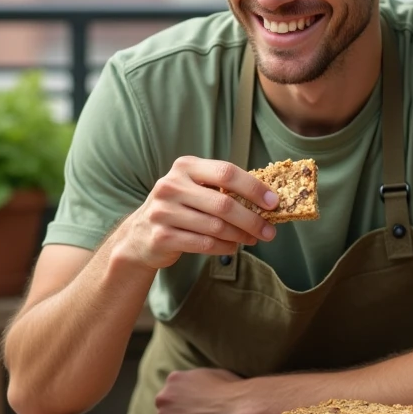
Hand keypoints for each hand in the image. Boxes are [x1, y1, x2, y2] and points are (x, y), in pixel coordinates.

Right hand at [112, 156, 278, 270]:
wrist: (139, 235)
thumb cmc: (180, 208)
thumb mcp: (195, 188)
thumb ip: (223, 188)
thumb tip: (266, 200)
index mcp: (185, 167)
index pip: (227, 172)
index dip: (254, 188)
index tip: (273, 202)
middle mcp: (171, 185)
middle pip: (224, 203)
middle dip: (252, 219)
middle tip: (269, 231)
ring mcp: (163, 211)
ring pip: (216, 227)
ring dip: (240, 235)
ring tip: (253, 239)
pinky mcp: (162, 236)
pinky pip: (204, 243)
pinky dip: (224, 247)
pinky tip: (233, 246)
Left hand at [155, 368, 250, 413]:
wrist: (235, 406)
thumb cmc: (229, 390)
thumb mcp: (210, 374)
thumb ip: (195, 380)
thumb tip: (197, 386)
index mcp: (174, 379)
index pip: (171, 391)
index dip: (182, 399)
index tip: (192, 406)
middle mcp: (165, 396)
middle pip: (166, 407)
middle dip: (177, 412)